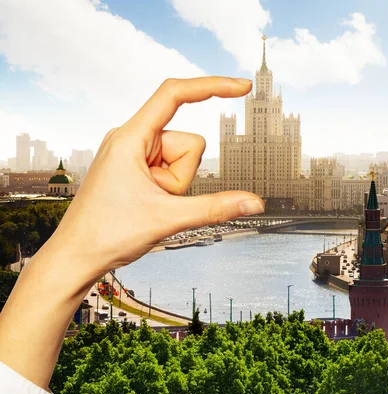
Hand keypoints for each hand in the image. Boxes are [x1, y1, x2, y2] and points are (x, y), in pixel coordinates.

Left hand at [50, 76, 263, 283]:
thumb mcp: (168, 218)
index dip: (212, 86)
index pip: (175, 95)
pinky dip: (169, 188)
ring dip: (175, 185)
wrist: (77, 257)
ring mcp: (135, 154)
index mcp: (131, 137)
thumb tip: (255, 202)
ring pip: (181, 160)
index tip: (243, 88)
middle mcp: (132, 139)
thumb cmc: (106, 234)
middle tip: (157, 198)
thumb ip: (216, 208)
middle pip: (187, 143)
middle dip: (183, 175)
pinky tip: (147, 203)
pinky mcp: (137, 167)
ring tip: (149, 203)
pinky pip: (170, 170)